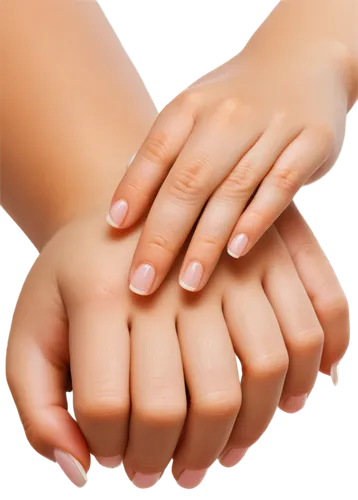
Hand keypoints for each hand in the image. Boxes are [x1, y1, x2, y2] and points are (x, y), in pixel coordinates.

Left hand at [4, 203, 349, 490]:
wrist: (128, 213)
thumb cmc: (79, 278)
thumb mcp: (32, 333)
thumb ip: (37, 410)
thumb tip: (81, 477)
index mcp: (100, 296)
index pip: (110, 407)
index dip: (112, 451)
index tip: (113, 459)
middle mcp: (172, 280)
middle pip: (194, 400)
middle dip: (180, 458)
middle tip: (171, 475)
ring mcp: (230, 264)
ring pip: (263, 370)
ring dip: (248, 432)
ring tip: (223, 455)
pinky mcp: (270, 256)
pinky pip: (311, 325)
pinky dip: (307, 373)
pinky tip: (284, 405)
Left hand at [106, 6, 351, 294]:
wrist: (303, 60)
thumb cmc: (238, 101)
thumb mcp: (198, 110)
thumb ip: (167, 152)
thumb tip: (127, 206)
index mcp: (192, 105)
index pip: (154, 152)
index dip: (132, 192)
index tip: (112, 231)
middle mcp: (228, 113)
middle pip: (188, 181)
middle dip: (161, 237)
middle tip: (141, 283)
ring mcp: (272, 126)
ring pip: (232, 191)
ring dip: (206, 241)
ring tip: (187, 283)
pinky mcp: (311, 141)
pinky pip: (280, 186)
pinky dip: (256, 220)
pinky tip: (236, 251)